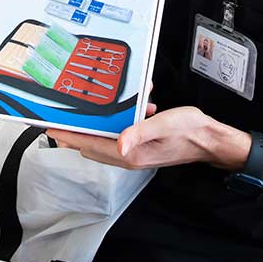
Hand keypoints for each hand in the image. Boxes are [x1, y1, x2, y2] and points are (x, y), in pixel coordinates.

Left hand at [47, 106, 250, 170]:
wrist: (211, 140)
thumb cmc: (191, 131)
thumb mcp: (165, 124)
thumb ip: (141, 131)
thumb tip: (119, 142)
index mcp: (132, 154)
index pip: (91, 145)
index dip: (70, 137)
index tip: (51, 128)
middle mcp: (130, 156)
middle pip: (92, 146)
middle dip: (75, 133)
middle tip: (59, 118)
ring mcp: (136, 151)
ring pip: (104, 140)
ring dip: (95, 127)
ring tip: (83, 111)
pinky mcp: (143, 144)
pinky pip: (122, 134)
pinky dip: (118, 122)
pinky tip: (130, 105)